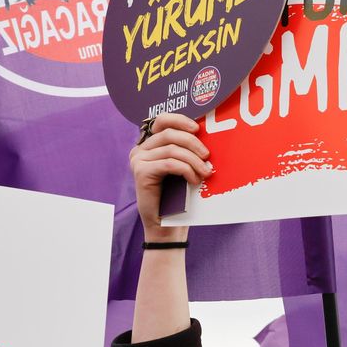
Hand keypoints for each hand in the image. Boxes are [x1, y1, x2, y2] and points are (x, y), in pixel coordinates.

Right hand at [129, 113, 208, 238]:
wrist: (167, 226)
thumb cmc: (178, 197)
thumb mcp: (184, 168)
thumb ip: (187, 150)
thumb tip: (206, 135)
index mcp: (149, 145)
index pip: (162, 121)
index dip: (180, 120)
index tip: (197, 129)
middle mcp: (140, 150)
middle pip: (170, 134)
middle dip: (193, 143)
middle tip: (208, 157)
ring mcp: (138, 160)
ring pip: (171, 149)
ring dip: (193, 160)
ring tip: (205, 172)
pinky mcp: (141, 172)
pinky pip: (169, 163)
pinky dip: (186, 170)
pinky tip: (194, 180)